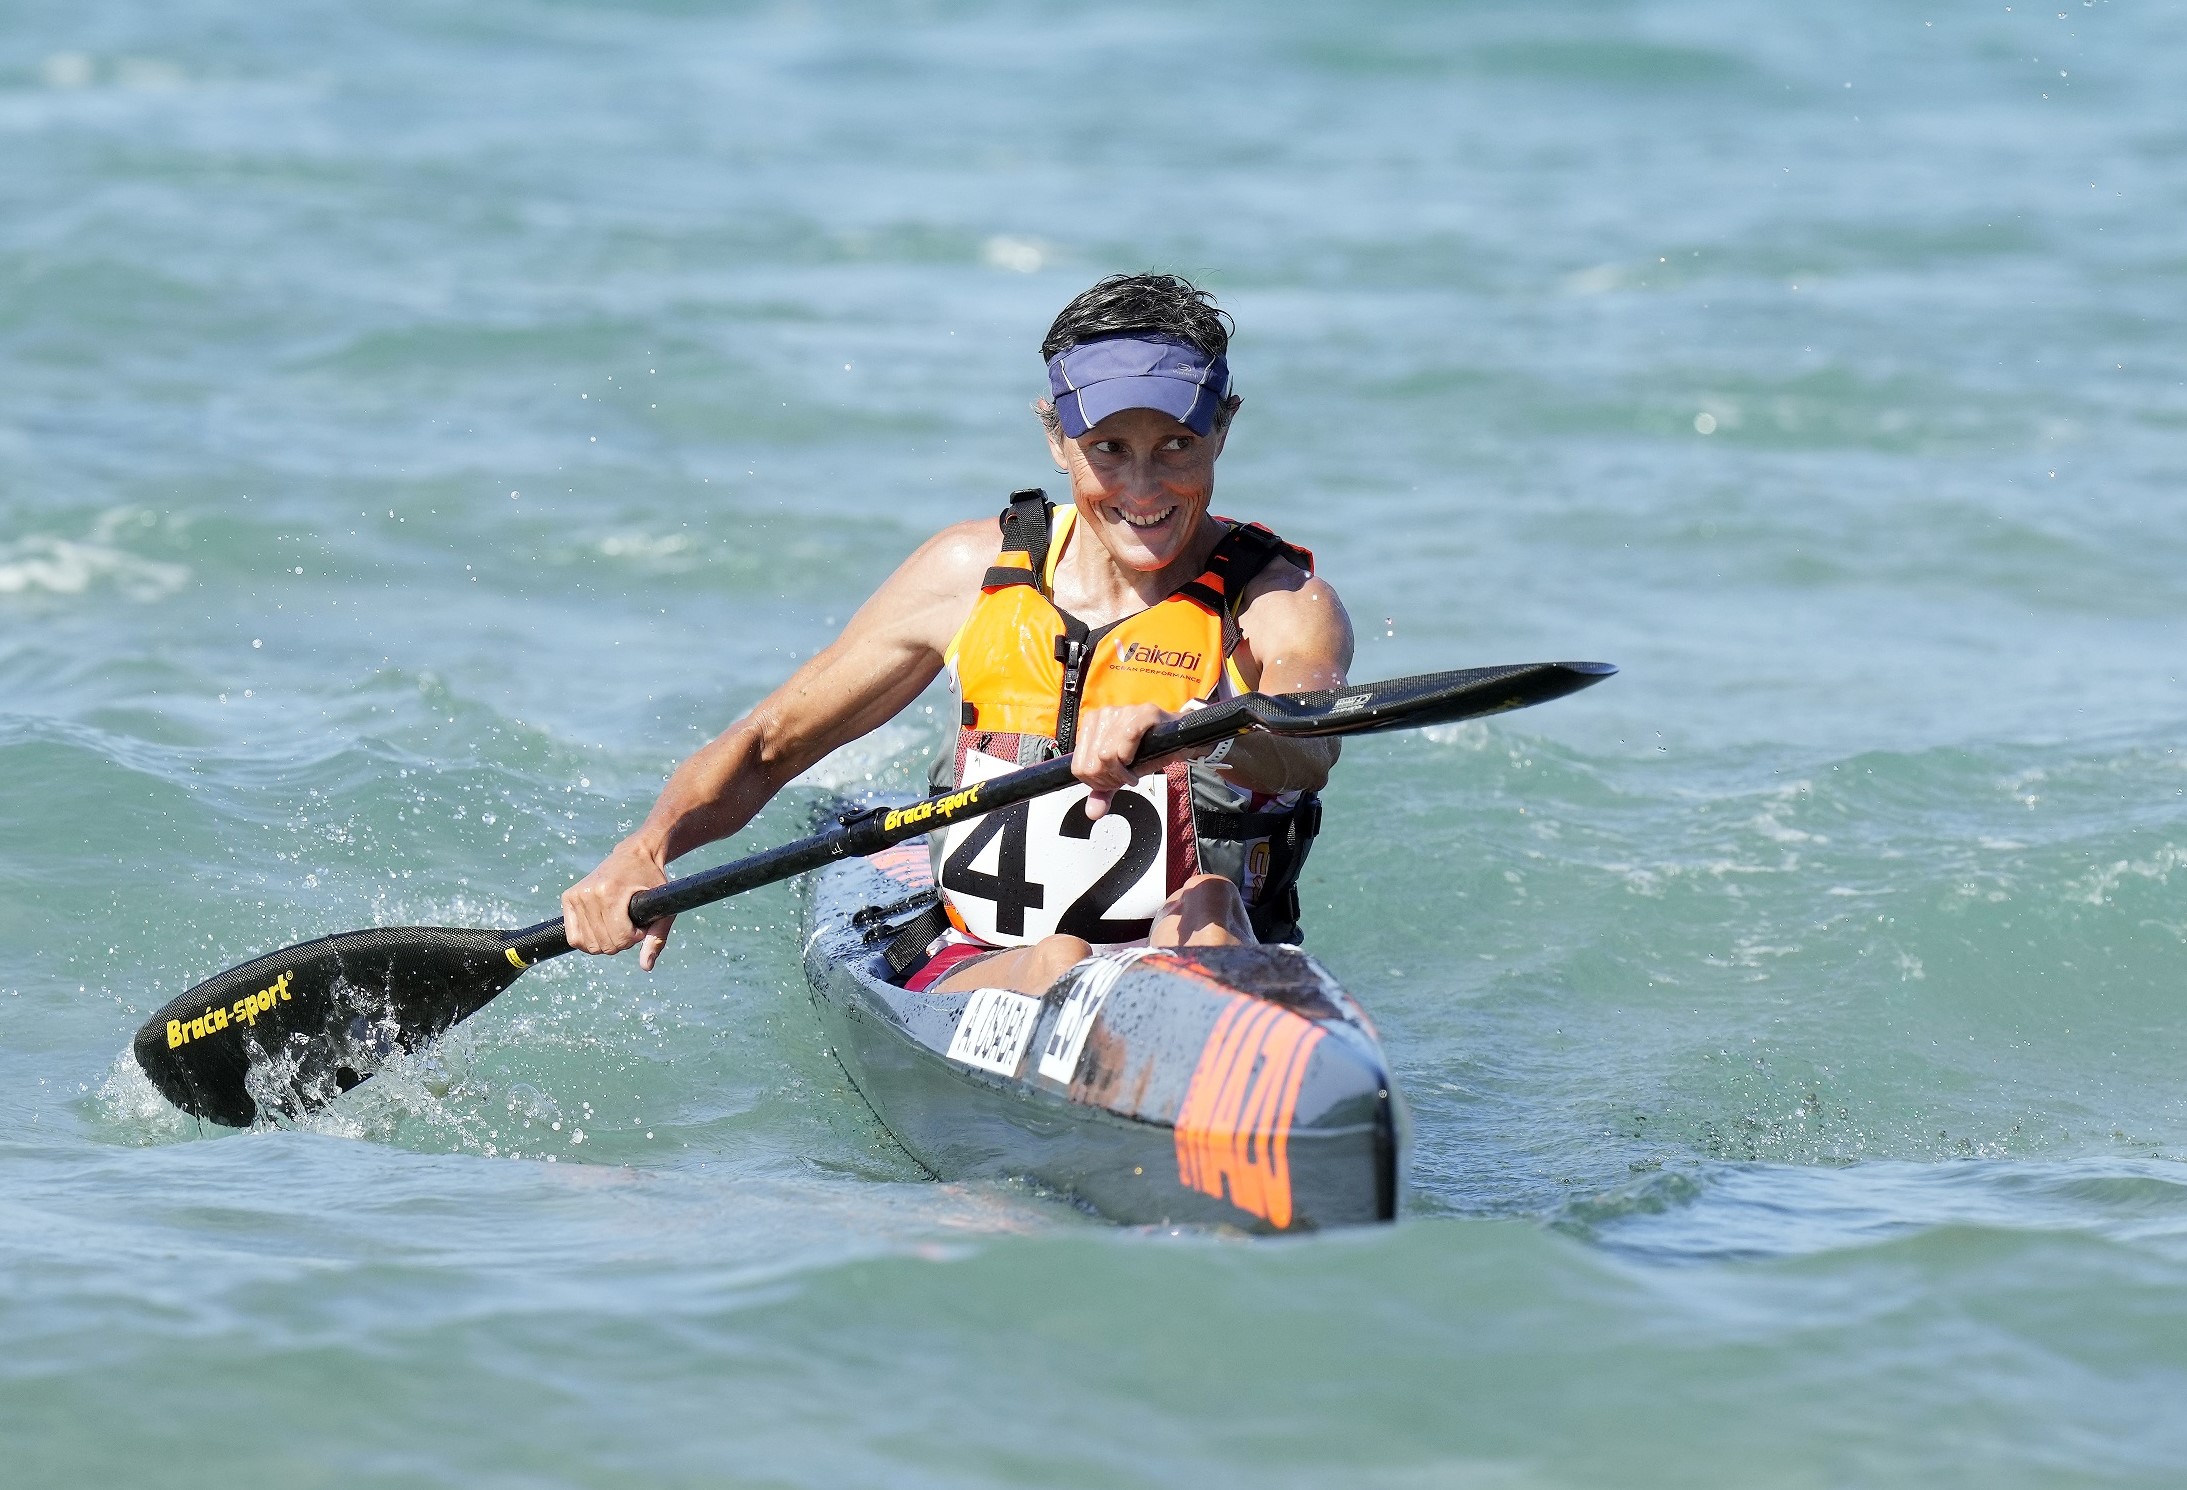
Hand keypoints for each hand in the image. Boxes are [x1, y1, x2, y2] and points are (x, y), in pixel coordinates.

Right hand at [561, 840, 676, 968]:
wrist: (634, 855)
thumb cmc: (652, 881)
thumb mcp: (662, 908)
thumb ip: (657, 938)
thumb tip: (646, 967)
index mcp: (610, 892)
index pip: (620, 938)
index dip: (635, 937)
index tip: (641, 923)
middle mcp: (588, 893)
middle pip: (605, 944)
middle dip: (622, 940)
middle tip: (630, 922)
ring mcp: (576, 895)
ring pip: (589, 945)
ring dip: (607, 941)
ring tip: (618, 922)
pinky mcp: (568, 898)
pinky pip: (575, 938)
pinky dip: (590, 941)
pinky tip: (603, 929)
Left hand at [1070, 703, 1192, 820]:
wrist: (1176, 738)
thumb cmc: (1146, 751)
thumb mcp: (1119, 773)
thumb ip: (1103, 791)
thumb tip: (1092, 813)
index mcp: (1090, 725)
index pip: (1078, 767)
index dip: (1096, 783)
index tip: (1113, 781)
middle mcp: (1103, 715)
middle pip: (1092, 764)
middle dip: (1111, 780)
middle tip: (1125, 777)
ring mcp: (1122, 712)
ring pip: (1106, 755)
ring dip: (1122, 773)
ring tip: (1132, 771)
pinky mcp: (1142, 713)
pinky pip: (1127, 739)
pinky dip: (1132, 759)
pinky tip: (1138, 763)